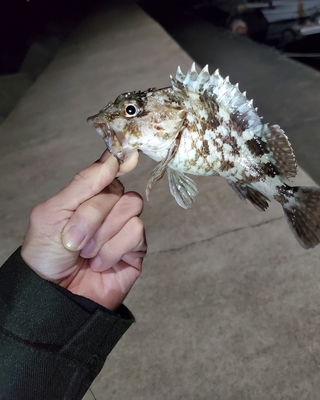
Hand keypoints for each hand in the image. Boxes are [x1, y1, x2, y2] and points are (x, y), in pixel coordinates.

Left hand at [21, 151, 145, 310]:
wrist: (54, 298)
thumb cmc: (46, 255)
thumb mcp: (52, 213)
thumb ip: (82, 184)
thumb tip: (111, 158)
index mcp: (88, 194)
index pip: (108, 168)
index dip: (115, 164)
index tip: (120, 161)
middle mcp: (109, 207)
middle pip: (117, 190)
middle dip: (91, 216)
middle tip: (74, 239)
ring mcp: (124, 226)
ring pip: (131, 207)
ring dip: (103, 234)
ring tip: (87, 253)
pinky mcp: (137, 248)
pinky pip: (136, 232)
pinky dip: (114, 249)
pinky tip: (100, 263)